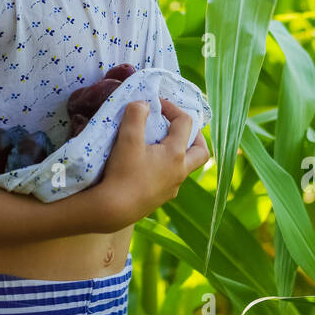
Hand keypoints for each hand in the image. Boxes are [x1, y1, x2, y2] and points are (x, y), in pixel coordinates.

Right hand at [89, 97, 209, 233]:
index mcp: (176, 154)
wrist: (113, 211)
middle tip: (178, 127)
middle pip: (201, 152)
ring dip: (179, 153)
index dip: (172, 108)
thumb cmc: (122, 173)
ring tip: (160, 145)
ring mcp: (172, 188)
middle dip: (194, 136)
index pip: (186, 123)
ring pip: (186, 167)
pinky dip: (166, 167)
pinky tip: (147, 166)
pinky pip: (171, 179)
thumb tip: (143, 103)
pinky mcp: (161, 199)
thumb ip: (135, 115)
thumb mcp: (127, 139)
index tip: (156, 104)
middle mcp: (180, 172)